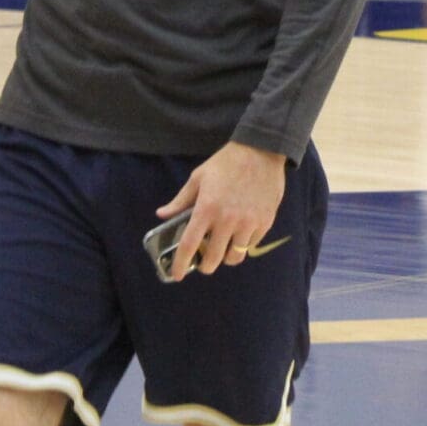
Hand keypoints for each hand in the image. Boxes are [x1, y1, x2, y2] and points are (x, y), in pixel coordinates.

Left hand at [155, 142, 286, 279]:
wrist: (261, 150)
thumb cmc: (226, 163)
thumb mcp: (198, 177)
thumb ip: (180, 200)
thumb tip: (162, 215)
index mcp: (206, 209)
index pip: (189, 245)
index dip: (180, 263)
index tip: (176, 275)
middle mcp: (227, 220)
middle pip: (213, 259)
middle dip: (205, 266)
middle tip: (203, 262)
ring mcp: (248, 223)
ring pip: (234, 257)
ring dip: (226, 257)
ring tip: (223, 248)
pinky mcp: (264, 222)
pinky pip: (251, 245)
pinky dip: (243, 245)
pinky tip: (239, 234)